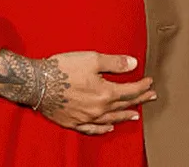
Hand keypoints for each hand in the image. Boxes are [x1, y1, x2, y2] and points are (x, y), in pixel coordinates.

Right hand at [0, 50, 156, 134]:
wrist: (37, 83)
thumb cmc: (63, 68)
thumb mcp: (91, 59)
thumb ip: (114, 63)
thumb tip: (133, 64)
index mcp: (105, 93)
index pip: (130, 91)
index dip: (142, 86)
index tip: (150, 82)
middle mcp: (99, 108)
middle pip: (124, 105)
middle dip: (139, 100)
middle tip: (151, 97)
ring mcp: (86, 117)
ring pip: (111, 118)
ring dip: (125, 115)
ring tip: (135, 115)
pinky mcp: (74, 122)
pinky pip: (93, 129)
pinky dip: (103, 128)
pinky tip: (109, 127)